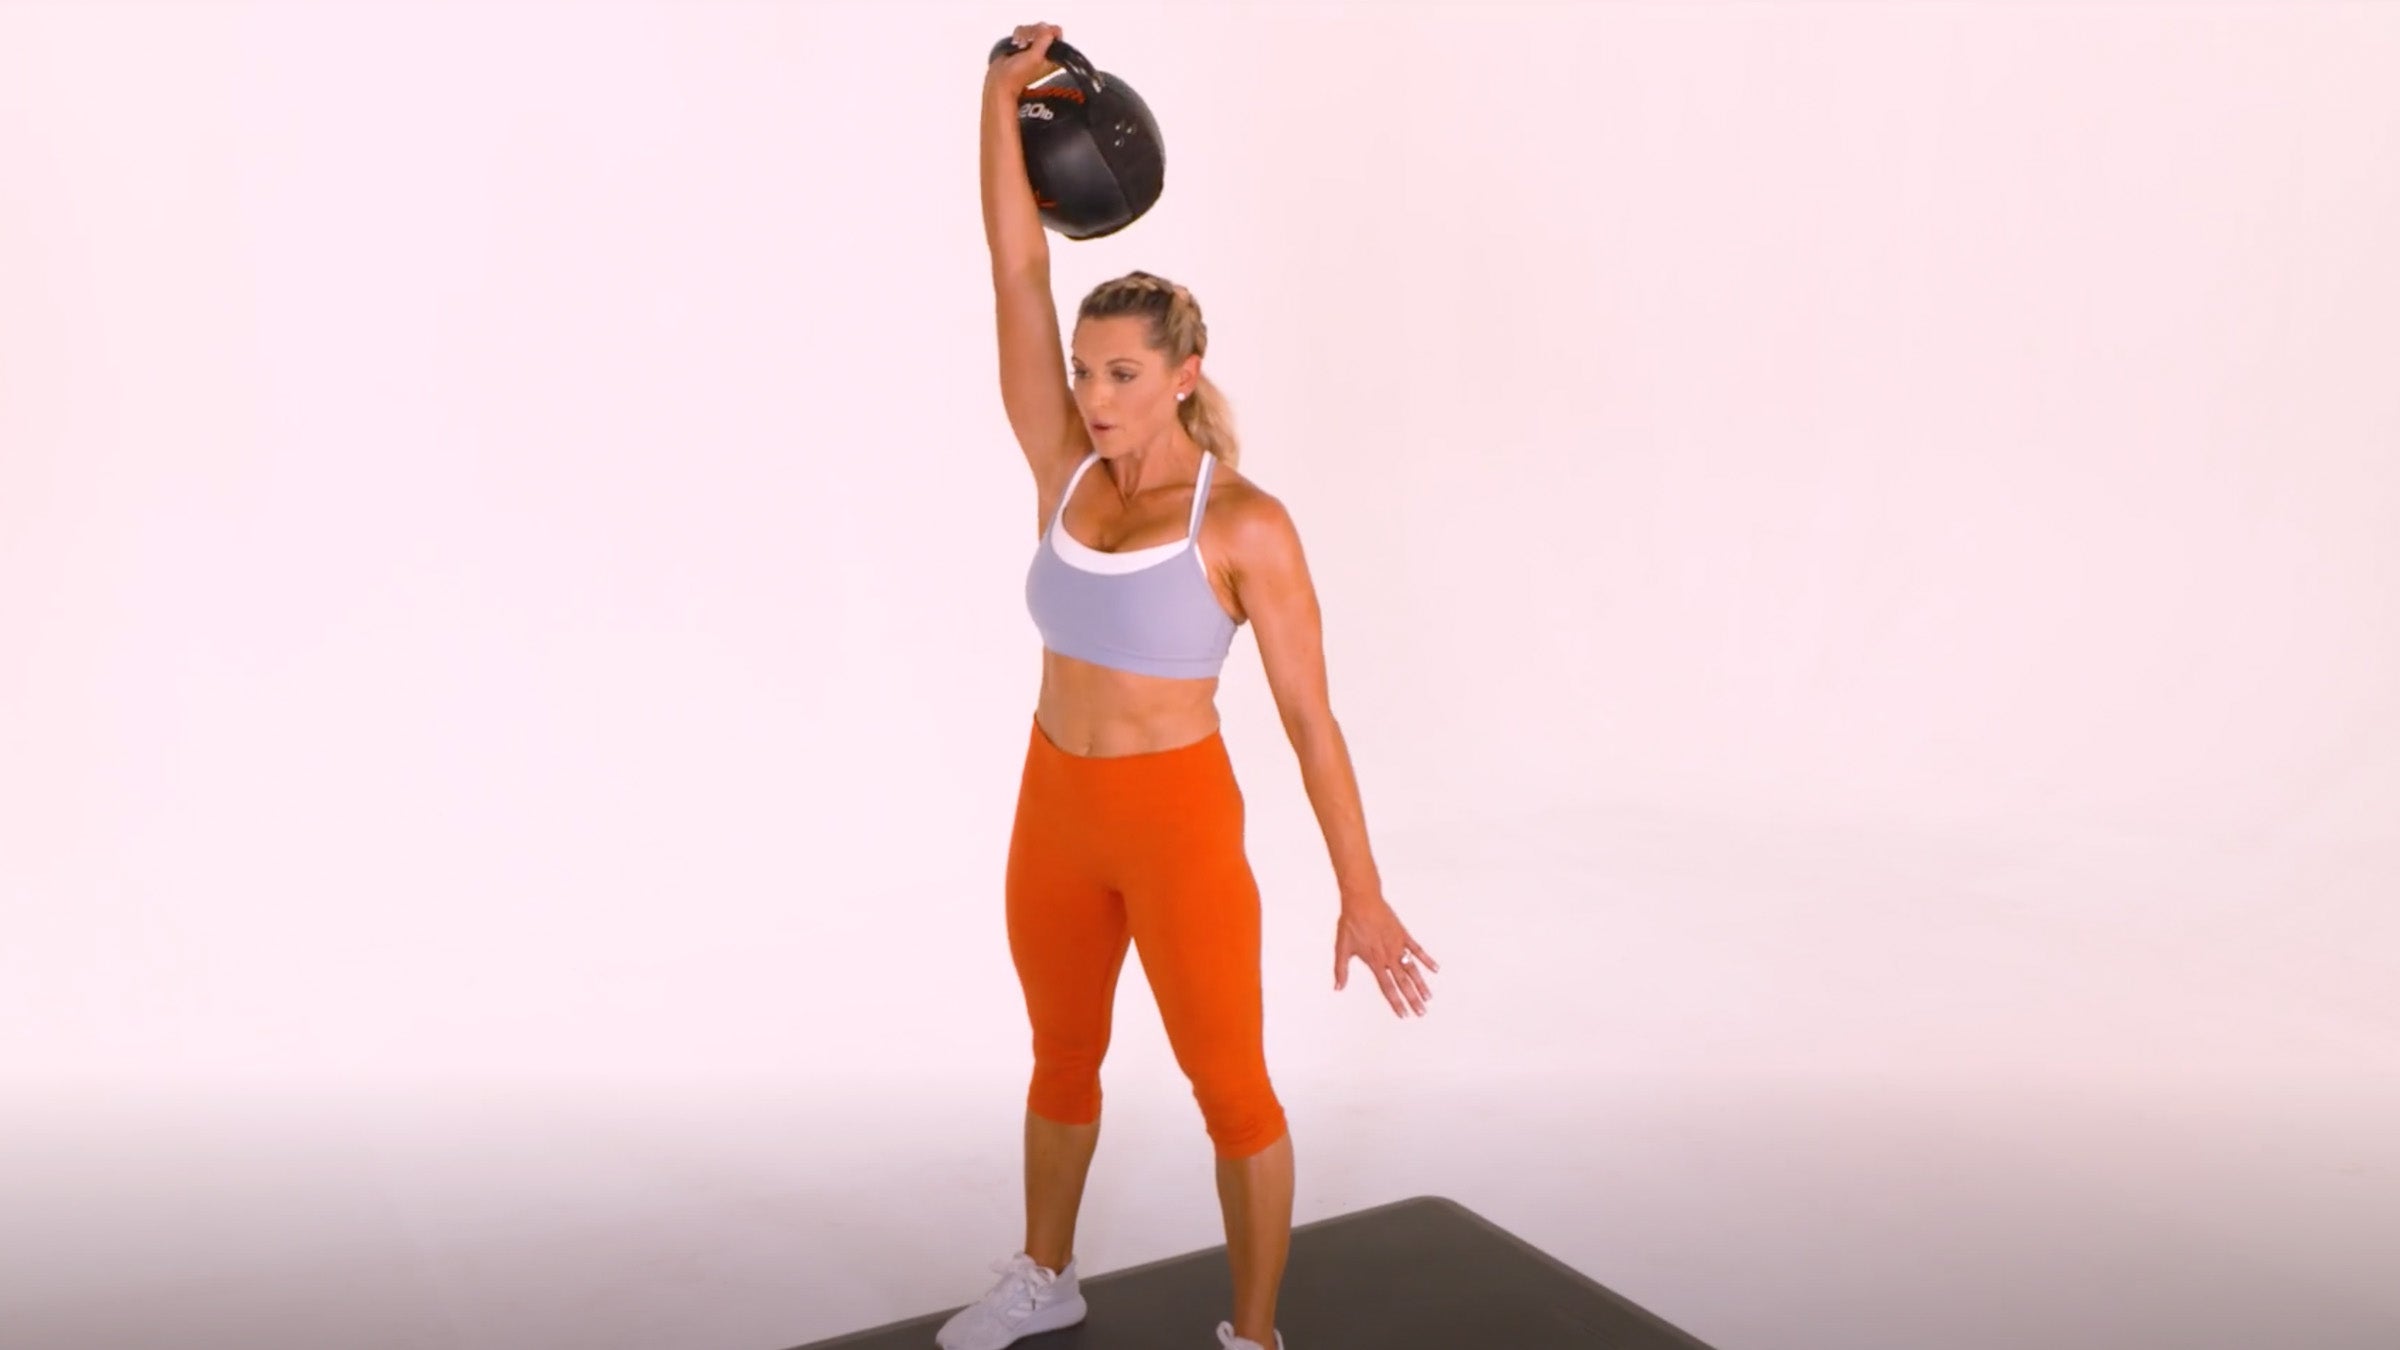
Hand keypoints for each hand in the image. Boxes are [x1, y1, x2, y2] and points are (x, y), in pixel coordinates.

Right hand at [987, 22, 1063, 98]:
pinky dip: (1018, 34)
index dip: (1047, 32)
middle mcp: (1046, 50)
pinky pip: (1024, 29)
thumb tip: (1048, 29)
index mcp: (1055, 56)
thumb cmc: (1017, 74)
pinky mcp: (1025, 42)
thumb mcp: (1035, 57)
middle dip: (1033, 33)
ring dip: (1024, 34)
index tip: (1039, 38)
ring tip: (1020, 46)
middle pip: (1044, 27)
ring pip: (1033, 27)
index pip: (1057, 33)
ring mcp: (1035, 46)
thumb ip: (1044, 41)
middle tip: (1027, 44)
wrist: (1001, 77)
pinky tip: (1016, 44)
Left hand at [1334, 896, 1438, 1016]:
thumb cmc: (1350, 923)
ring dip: (1421, 984)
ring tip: (1428, 998)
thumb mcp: (1342, 948)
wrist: (1361, 901)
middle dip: (1413, 999)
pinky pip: (1418, 949)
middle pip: (1403, 983)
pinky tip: (1435, 969)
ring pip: (1413, 969)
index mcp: (1374, 962)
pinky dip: (1427, 960)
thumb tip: (1338, 987)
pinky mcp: (1403, 934)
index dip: (1396, 1003)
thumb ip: (1341, 970)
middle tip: (1422, 1013)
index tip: (1404, 1015)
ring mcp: (1398, 945)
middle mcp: (1388, 956)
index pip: (1388, 988)